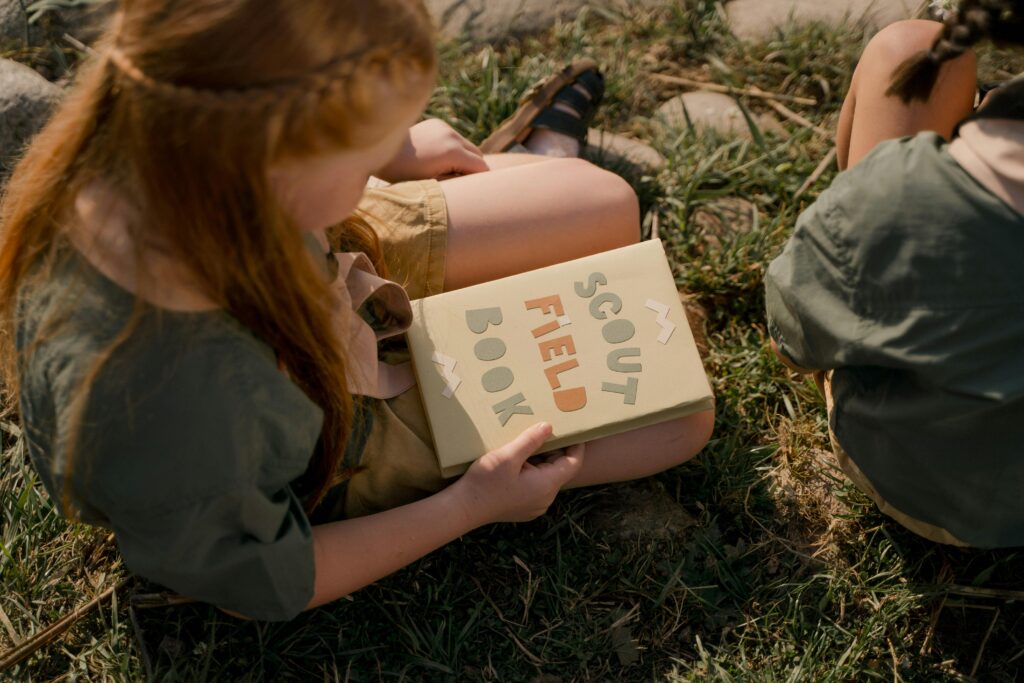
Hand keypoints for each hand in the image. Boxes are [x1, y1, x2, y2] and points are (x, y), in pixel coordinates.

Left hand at [376, 119, 488, 181]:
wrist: (382, 151)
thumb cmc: (405, 176)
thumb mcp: (434, 184)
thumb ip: (458, 181)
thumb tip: (475, 183)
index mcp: (453, 153)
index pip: (481, 167)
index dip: (480, 180)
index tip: (475, 191)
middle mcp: (452, 136)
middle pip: (478, 154)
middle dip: (474, 168)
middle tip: (462, 183)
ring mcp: (445, 127)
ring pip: (467, 145)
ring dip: (464, 157)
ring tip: (447, 170)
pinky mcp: (438, 123)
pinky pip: (454, 138)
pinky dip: (453, 148)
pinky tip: (437, 156)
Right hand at [453, 423, 585, 525]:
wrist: (463, 508)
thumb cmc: (484, 482)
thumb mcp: (508, 456)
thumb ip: (531, 440)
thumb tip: (549, 426)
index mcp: (546, 486)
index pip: (573, 463)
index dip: (577, 446)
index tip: (574, 429)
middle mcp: (546, 499)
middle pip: (560, 470)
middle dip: (555, 450)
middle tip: (545, 429)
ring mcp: (535, 506)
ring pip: (548, 478)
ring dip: (542, 460)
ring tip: (529, 442)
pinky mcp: (524, 508)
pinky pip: (537, 486)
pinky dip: (533, 471)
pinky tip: (519, 461)